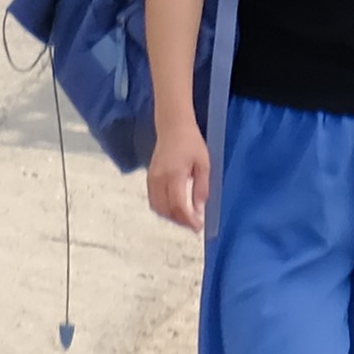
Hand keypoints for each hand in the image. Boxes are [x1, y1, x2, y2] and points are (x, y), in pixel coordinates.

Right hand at [145, 112, 209, 231]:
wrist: (173, 127)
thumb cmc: (191, 142)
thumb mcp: (204, 164)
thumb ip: (201, 188)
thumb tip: (199, 210)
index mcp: (175, 174)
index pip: (178, 206)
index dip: (188, 220)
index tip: (198, 227)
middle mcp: (159, 179)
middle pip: (166, 210)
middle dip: (180, 221)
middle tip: (194, 224)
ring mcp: (152, 179)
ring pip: (158, 208)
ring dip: (171, 217)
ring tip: (186, 218)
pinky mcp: (149, 179)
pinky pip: (154, 201)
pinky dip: (164, 210)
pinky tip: (175, 209)